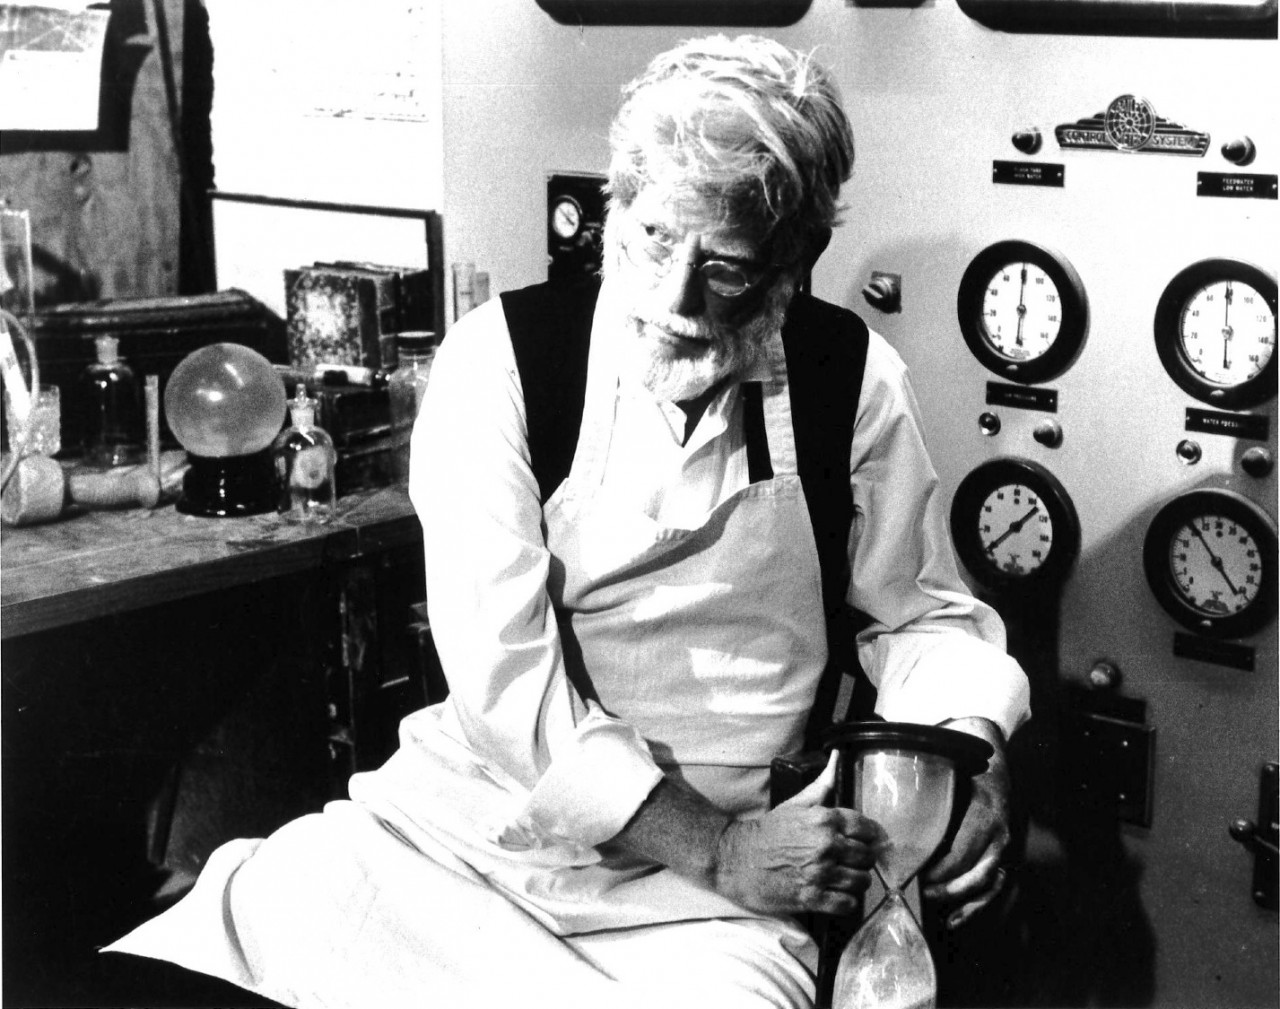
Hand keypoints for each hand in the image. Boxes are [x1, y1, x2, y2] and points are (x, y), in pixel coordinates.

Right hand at [713, 751, 883, 915]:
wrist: (736, 859)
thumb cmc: (768, 831)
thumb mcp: (795, 803)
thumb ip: (822, 784)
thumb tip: (837, 757)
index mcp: (824, 819)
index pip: (868, 828)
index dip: (870, 836)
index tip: (866, 842)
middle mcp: (826, 845)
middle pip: (868, 857)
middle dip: (862, 860)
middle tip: (851, 861)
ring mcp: (820, 872)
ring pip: (861, 881)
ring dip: (855, 882)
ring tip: (844, 878)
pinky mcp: (812, 897)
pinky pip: (848, 904)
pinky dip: (846, 902)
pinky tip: (836, 895)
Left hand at [921, 717, 1012, 928]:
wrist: (994, 762)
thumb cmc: (962, 766)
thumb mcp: (945, 771)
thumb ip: (921, 788)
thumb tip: (878, 797)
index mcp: (983, 814)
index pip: (960, 855)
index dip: (937, 872)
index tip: (913, 876)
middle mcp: (998, 834)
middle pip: (973, 875)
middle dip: (945, 890)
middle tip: (918, 893)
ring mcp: (1004, 847)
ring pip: (987, 886)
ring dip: (962, 903)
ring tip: (936, 912)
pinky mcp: (1003, 855)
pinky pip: (994, 888)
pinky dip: (976, 906)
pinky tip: (955, 919)